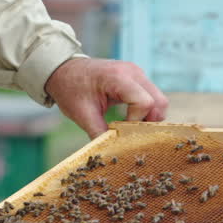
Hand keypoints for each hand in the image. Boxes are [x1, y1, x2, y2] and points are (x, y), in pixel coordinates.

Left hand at [44, 57, 168, 137]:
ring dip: (148, 117)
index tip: (120, 129)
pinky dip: (145, 110)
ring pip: (159, 100)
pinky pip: (151, 96)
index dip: (137, 121)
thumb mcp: (82, 115)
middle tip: (131, 132)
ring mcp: (137, 73)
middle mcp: (133, 72)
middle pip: (159, 101)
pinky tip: (129, 118)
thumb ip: (100, 134)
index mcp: (118, 77)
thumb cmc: (70, 88)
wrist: (63, 70)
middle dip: (149, 121)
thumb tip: (113, 153)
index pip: (145, 103)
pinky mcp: (137, 78)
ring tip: (129, 126)